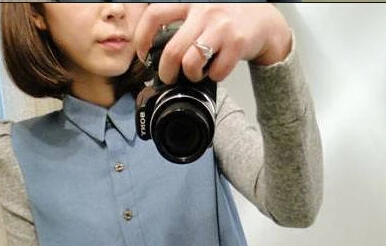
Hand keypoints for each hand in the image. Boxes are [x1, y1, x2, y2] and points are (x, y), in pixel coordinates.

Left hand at [134, 3, 291, 84]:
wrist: (264, 21)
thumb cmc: (227, 20)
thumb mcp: (200, 11)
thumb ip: (179, 22)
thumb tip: (153, 49)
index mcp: (189, 1)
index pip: (154, 15)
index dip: (143, 39)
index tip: (144, 54)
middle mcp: (203, 10)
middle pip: (172, 50)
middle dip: (166, 72)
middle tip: (168, 77)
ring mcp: (221, 26)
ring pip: (191, 63)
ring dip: (191, 76)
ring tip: (195, 74)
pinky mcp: (237, 42)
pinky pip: (217, 72)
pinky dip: (215, 78)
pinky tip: (217, 71)